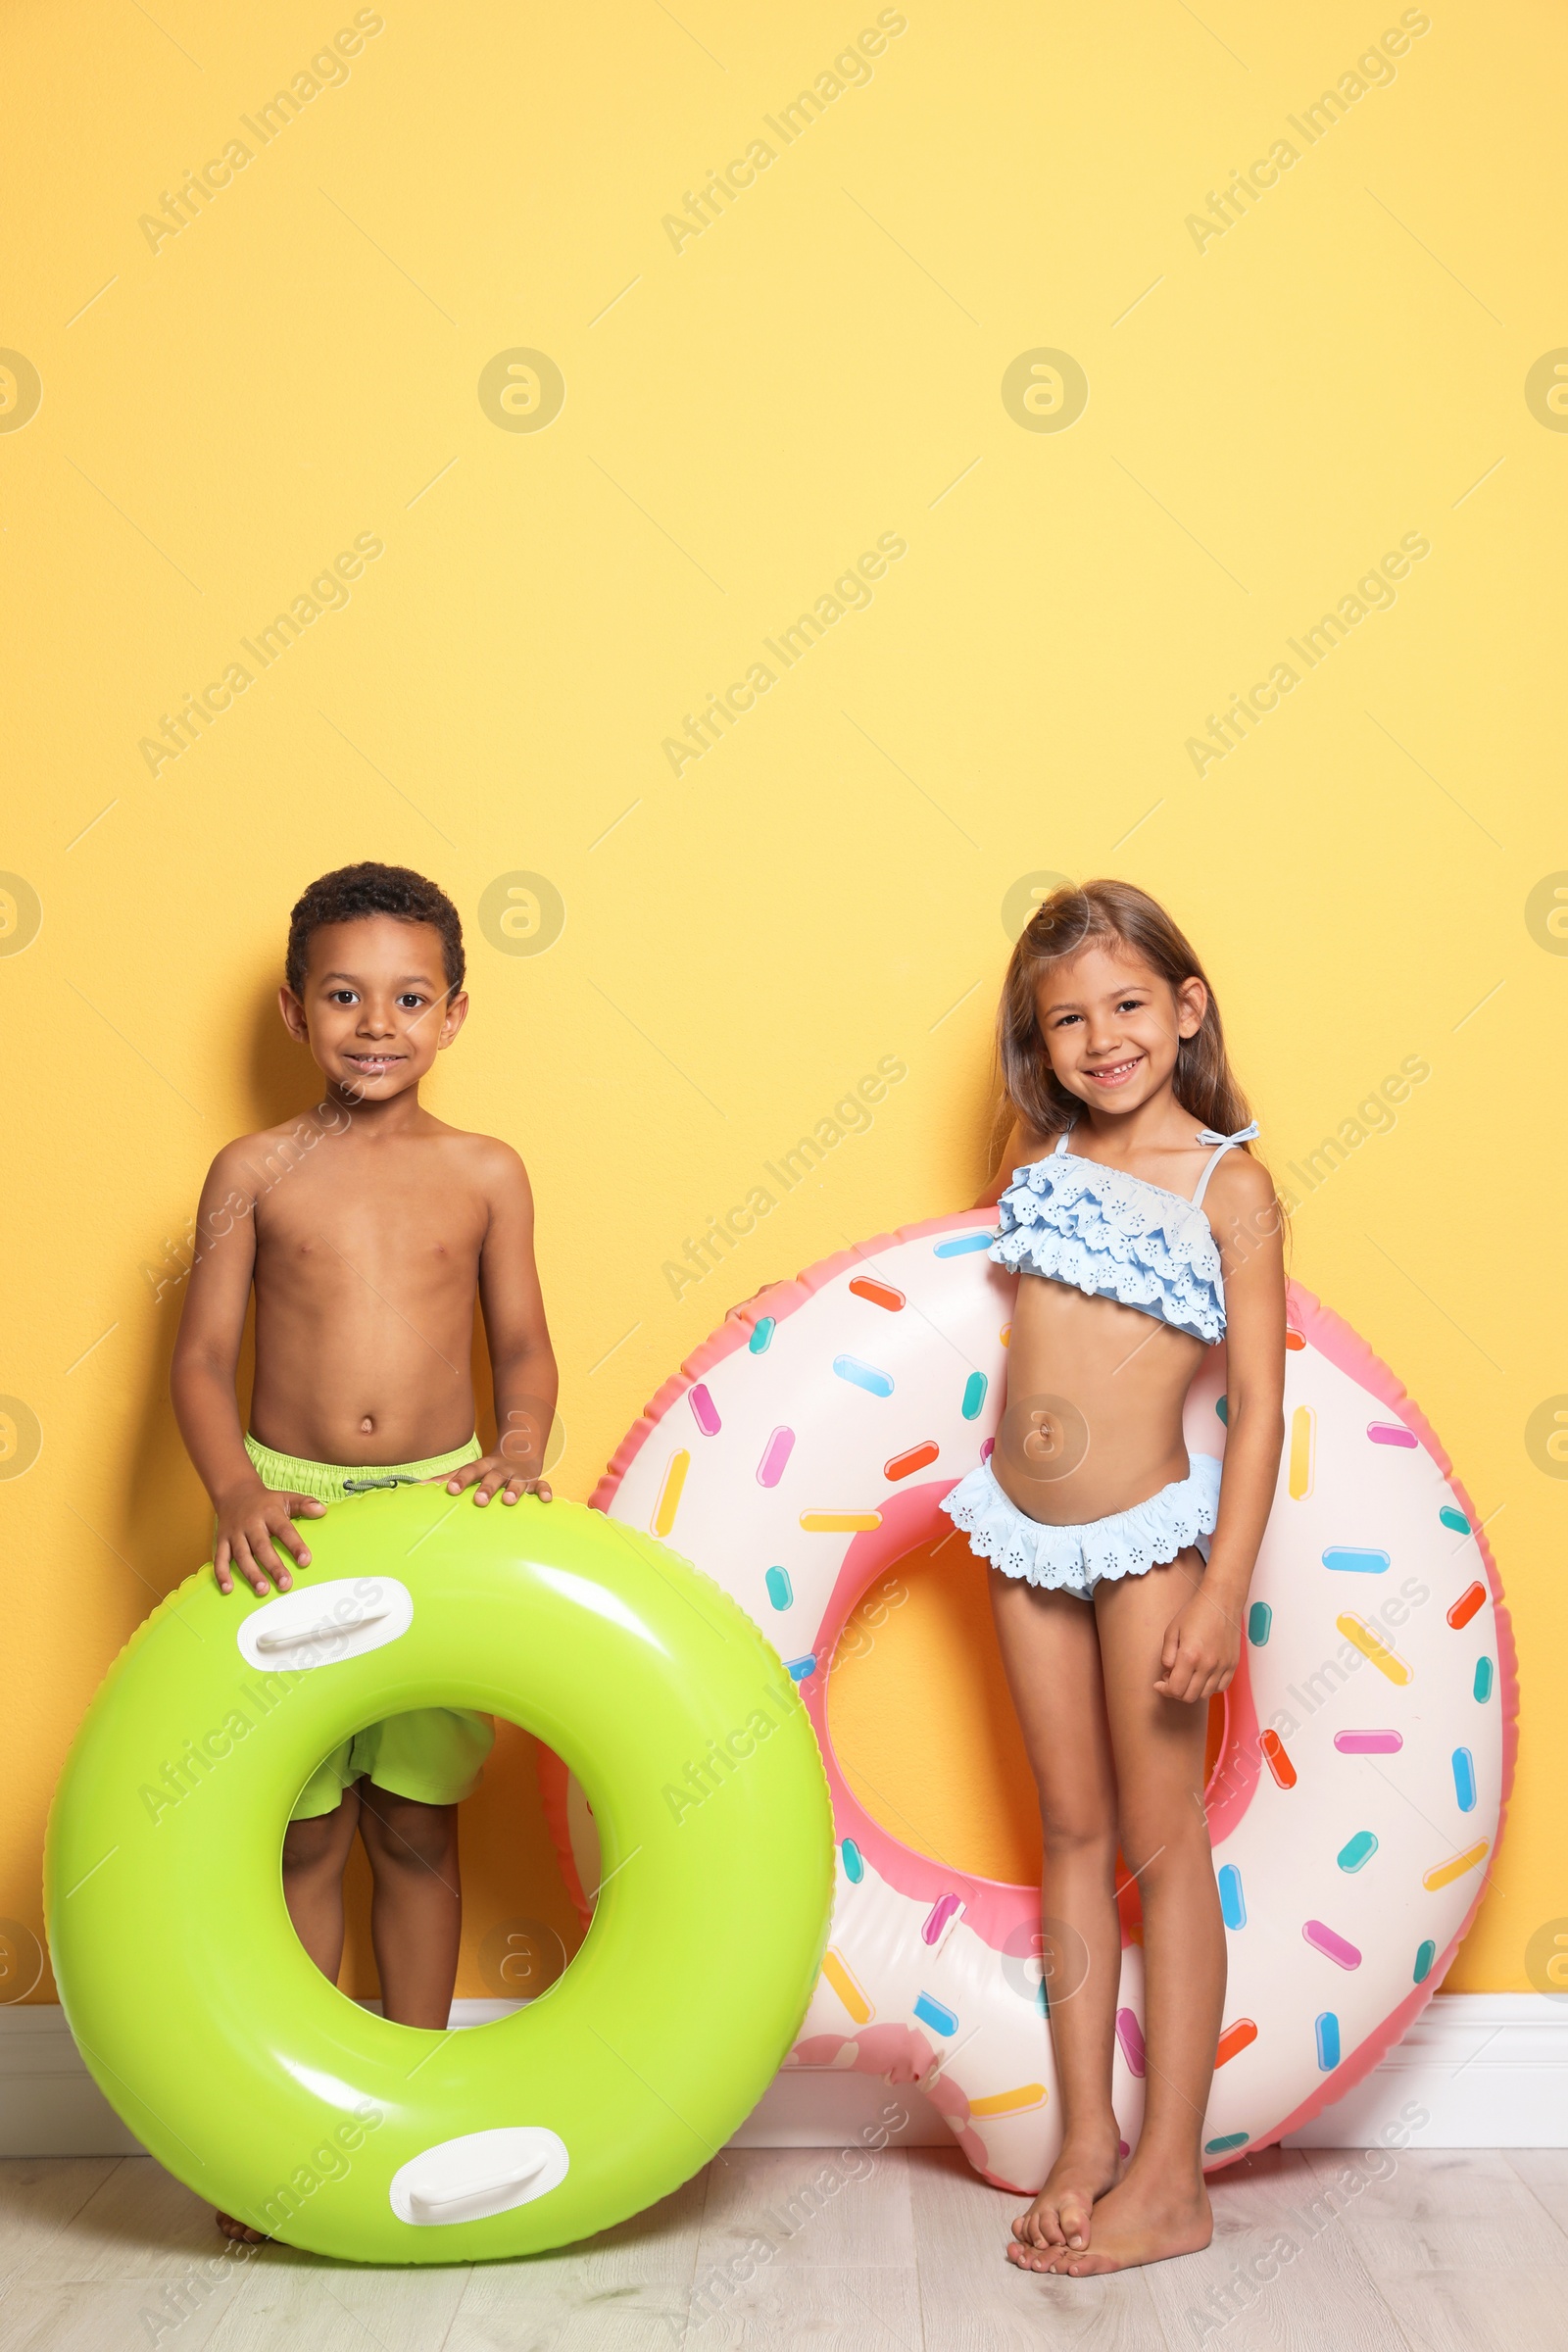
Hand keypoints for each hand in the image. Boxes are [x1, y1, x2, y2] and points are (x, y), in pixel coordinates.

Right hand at [213, 1477, 325, 1595]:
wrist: (235, 1492)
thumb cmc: (266, 1502)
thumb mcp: (286, 1498)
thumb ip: (304, 1504)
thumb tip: (322, 1510)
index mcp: (270, 1514)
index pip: (284, 1530)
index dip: (295, 1545)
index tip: (305, 1560)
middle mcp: (251, 1524)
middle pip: (262, 1547)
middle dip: (273, 1566)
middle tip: (285, 1584)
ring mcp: (235, 1534)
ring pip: (242, 1555)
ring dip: (251, 1573)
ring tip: (262, 1590)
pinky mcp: (221, 1541)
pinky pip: (220, 1558)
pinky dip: (221, 1574)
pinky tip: (227, 1589)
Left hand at [440, 1451, 551, 1506]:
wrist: (522, 1446)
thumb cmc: (491, 1466)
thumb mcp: (472, 1468)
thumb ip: (449, 1478)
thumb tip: (418, 1486)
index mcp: (484, 1467)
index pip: (470, 1471)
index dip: (460, 1480)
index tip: (450, 1490)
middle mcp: (501, 1470)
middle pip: (492, 1478)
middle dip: (486, 1489)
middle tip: (479, 1501)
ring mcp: (519, 1475)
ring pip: (517, 1482)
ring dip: (514, 1490)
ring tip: (509, 1501)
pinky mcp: (535, 1480)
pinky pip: (542, 1485)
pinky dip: (544, 1491)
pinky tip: (545, 1500)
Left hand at [1155, 1584, 1239, 1703]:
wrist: (1221, 1600)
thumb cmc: (1195, 1612)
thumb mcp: (1172, 1631)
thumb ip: (1167, 1656)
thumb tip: (1168, 1673)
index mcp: (1189, 1656)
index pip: (1176, 1689)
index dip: (1164, 1690)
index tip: (1159, 1684)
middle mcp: (1208, 1665)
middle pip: (1190, 1696)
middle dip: (1176, 1691)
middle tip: (1171, 1678)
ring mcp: (1222, 1666)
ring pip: (1205, 1695)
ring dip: (1193, 1690)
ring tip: (1187, 1675)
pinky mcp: (1232, 1665)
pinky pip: (1221, 1688)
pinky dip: (1209, 1687)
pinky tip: (1202, 1675)